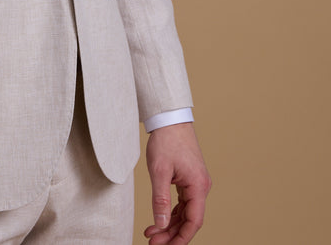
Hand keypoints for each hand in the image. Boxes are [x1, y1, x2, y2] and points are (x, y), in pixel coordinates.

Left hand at [144, 123, 210, 244]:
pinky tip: (158, 221)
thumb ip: (160, 200)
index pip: (193, 221)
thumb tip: (160, 225)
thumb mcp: (159, 171)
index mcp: (198, 186)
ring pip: (185, 212)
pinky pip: (182, 203)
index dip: (181, 238)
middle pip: (189, 219)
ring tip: (151, 235)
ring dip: (169, 225)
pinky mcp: (188, 179)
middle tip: (153, 243)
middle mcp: (200, 186)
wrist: (170, 119)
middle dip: (171, 234)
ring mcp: (195, 183)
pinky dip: (170, 213)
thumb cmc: (166, 140)